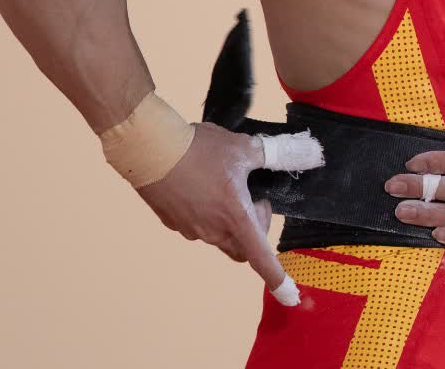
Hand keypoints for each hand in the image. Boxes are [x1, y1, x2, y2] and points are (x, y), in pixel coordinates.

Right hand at [136, 122, 322, 298]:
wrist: (150, 149)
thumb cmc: (199, 149)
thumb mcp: (242, 147)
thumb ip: (269, 156)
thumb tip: (294, 155)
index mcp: (235, 217)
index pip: (261, 257)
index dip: (277, 277)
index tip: (290, 297)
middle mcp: (213, 231)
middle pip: (243, 247)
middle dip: (254, 229)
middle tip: (251, 197)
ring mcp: (191, 230)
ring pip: (219, 235)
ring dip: (228, 219)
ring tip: (221, 182)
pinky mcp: (173, 223)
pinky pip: (197, 225)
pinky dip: (206, 212)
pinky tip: (199, 183)